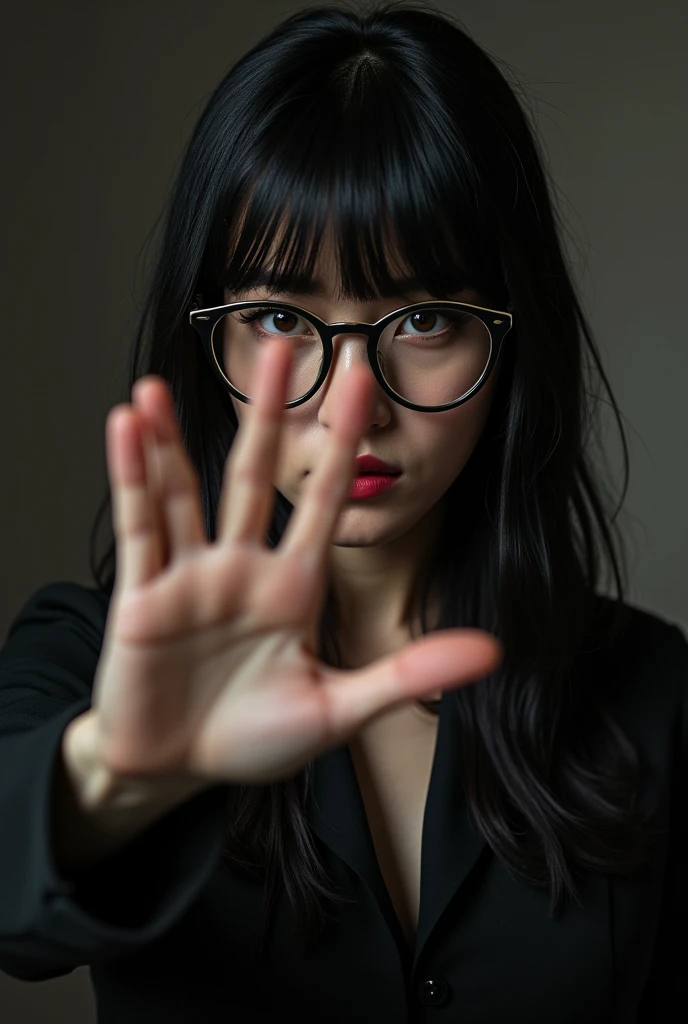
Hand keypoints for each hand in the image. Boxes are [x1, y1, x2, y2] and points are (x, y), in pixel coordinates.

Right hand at [91, 335, 502, 785]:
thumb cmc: (254, 738)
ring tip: (158, 382)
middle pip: (254, 476)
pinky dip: (132, 477)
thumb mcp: (337, 711)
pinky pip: (142, 529)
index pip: (324, 501)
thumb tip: (492, 651)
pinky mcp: (143, 598)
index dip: (341, 443)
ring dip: (171, 438)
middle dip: (267, 413)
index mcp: (294, 587)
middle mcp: (243, 569)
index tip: (361, 381)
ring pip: (184, 492)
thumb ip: (406, 674)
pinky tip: (127, 426)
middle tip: (282, 345)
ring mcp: (191, 578)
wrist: (180, 770)